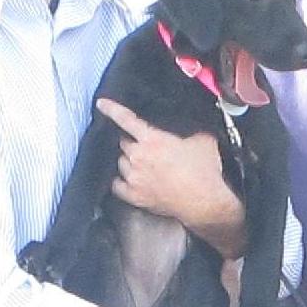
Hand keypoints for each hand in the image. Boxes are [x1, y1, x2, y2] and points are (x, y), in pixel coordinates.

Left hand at [96, 98, 245, 256]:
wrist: (205, 202)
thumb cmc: (204, 171)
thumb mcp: (203, 139)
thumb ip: (188, 128)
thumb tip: (188, 121)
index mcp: (153, 140)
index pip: (126, 119)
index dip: (112, 109)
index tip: (101, 104)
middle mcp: (139, 157)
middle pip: (123, 142)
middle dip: (132, 141)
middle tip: (145, 145)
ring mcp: (134, 178)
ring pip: (120, 162)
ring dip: (128, 160)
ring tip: (141, 163)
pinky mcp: (135, 196)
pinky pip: (117, 185)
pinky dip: (120, 180)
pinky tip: (127, 178)